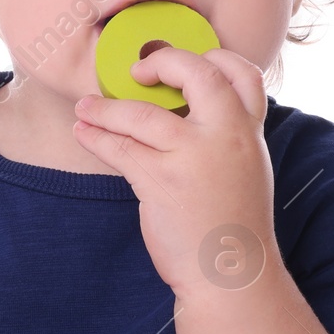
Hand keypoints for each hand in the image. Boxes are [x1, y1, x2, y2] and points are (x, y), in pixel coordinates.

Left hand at [72, 46, 276, 295]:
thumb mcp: (246, 168)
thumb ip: (226, 134)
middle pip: (196, 74)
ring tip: (86, 109)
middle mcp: (226, 137)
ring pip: (141, 114)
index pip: (243, 73)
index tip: (183, 61)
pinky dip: (96, 138)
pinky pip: (120, 148)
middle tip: (137, 70)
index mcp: (249, 132)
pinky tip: (84, 134)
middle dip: (162, 63)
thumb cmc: (233, 223)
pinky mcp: (162, 182)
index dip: (213, 57)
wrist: (232, 275)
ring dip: (105, 108)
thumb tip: (186, 107)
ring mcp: (193, 158)